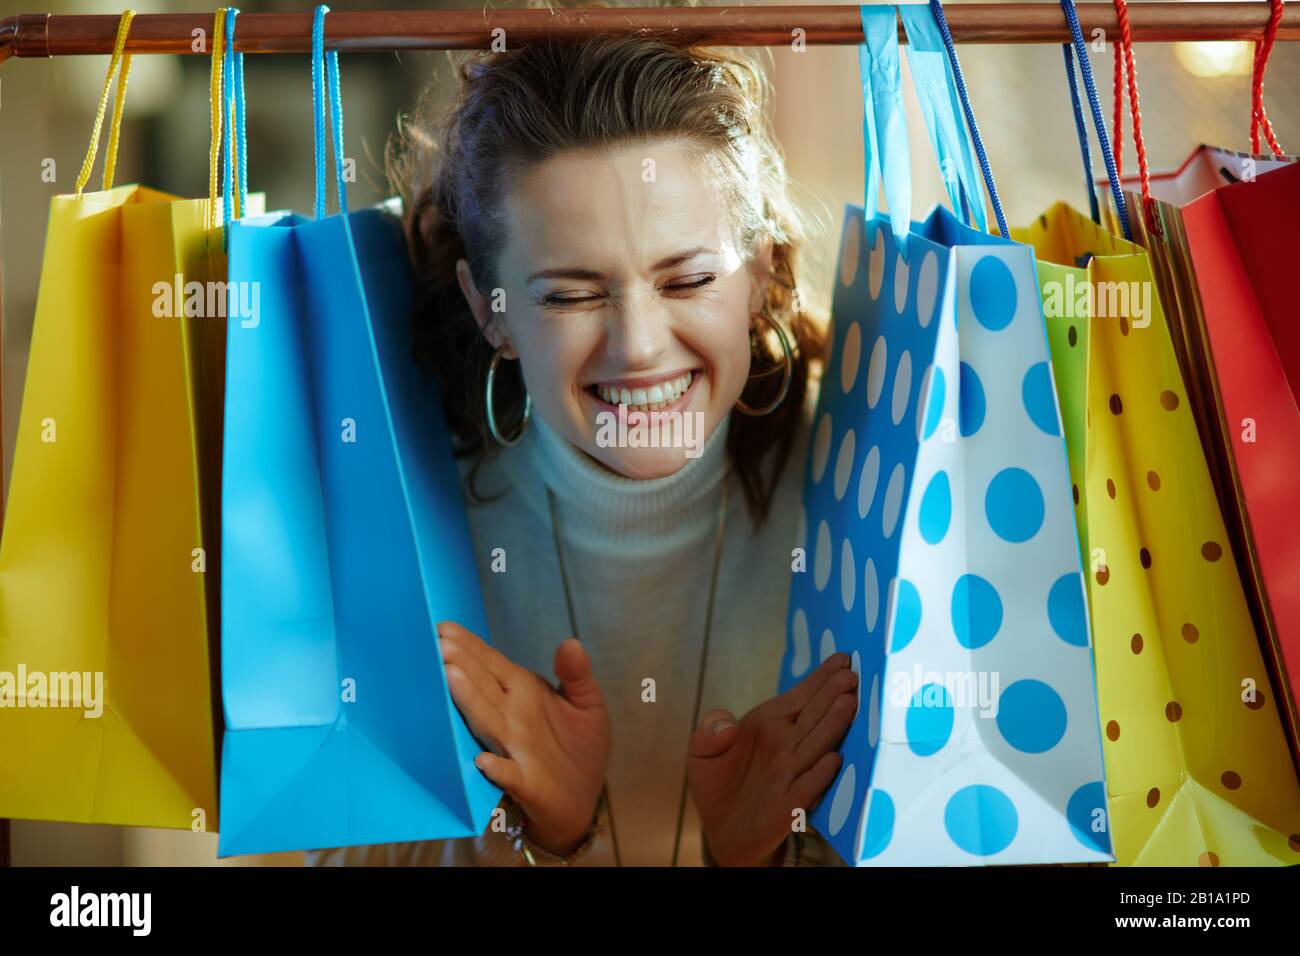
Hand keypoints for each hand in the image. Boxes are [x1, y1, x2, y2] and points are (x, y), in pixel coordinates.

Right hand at [437, 621, 610, 856]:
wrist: (581, 799)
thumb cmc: (578, 747)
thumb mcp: (587, 704)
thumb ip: (576, 674)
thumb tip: (571, 643)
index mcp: (522, 692)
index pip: (491, 664)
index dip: (470, 646)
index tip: (445, 628)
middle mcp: (511, 717)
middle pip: (482, 686)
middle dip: (462, 664)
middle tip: (438, 643)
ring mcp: (514, 749)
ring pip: (487, 722)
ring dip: (470, 701)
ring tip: (451, 676)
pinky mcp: (525, 782)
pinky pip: (508, 774)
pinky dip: (496, 768)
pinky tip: (483, 760)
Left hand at [687, 652, 856, 866]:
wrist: (722, 828)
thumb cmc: (719, 782)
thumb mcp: (701, 753)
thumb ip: (709, 731)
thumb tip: (726, 725)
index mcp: (770, 723)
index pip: (800, 696)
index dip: (820, 678)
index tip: (841, 658)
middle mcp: (786, 745)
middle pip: (814, 714)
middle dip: (833, 692)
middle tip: (851, 674)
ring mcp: (791, 773)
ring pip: (817, 744)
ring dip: (833, 725)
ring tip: (848, 701)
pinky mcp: (791, 805)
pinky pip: (809, 786)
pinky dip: (821, 774)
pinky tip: (833, 758)